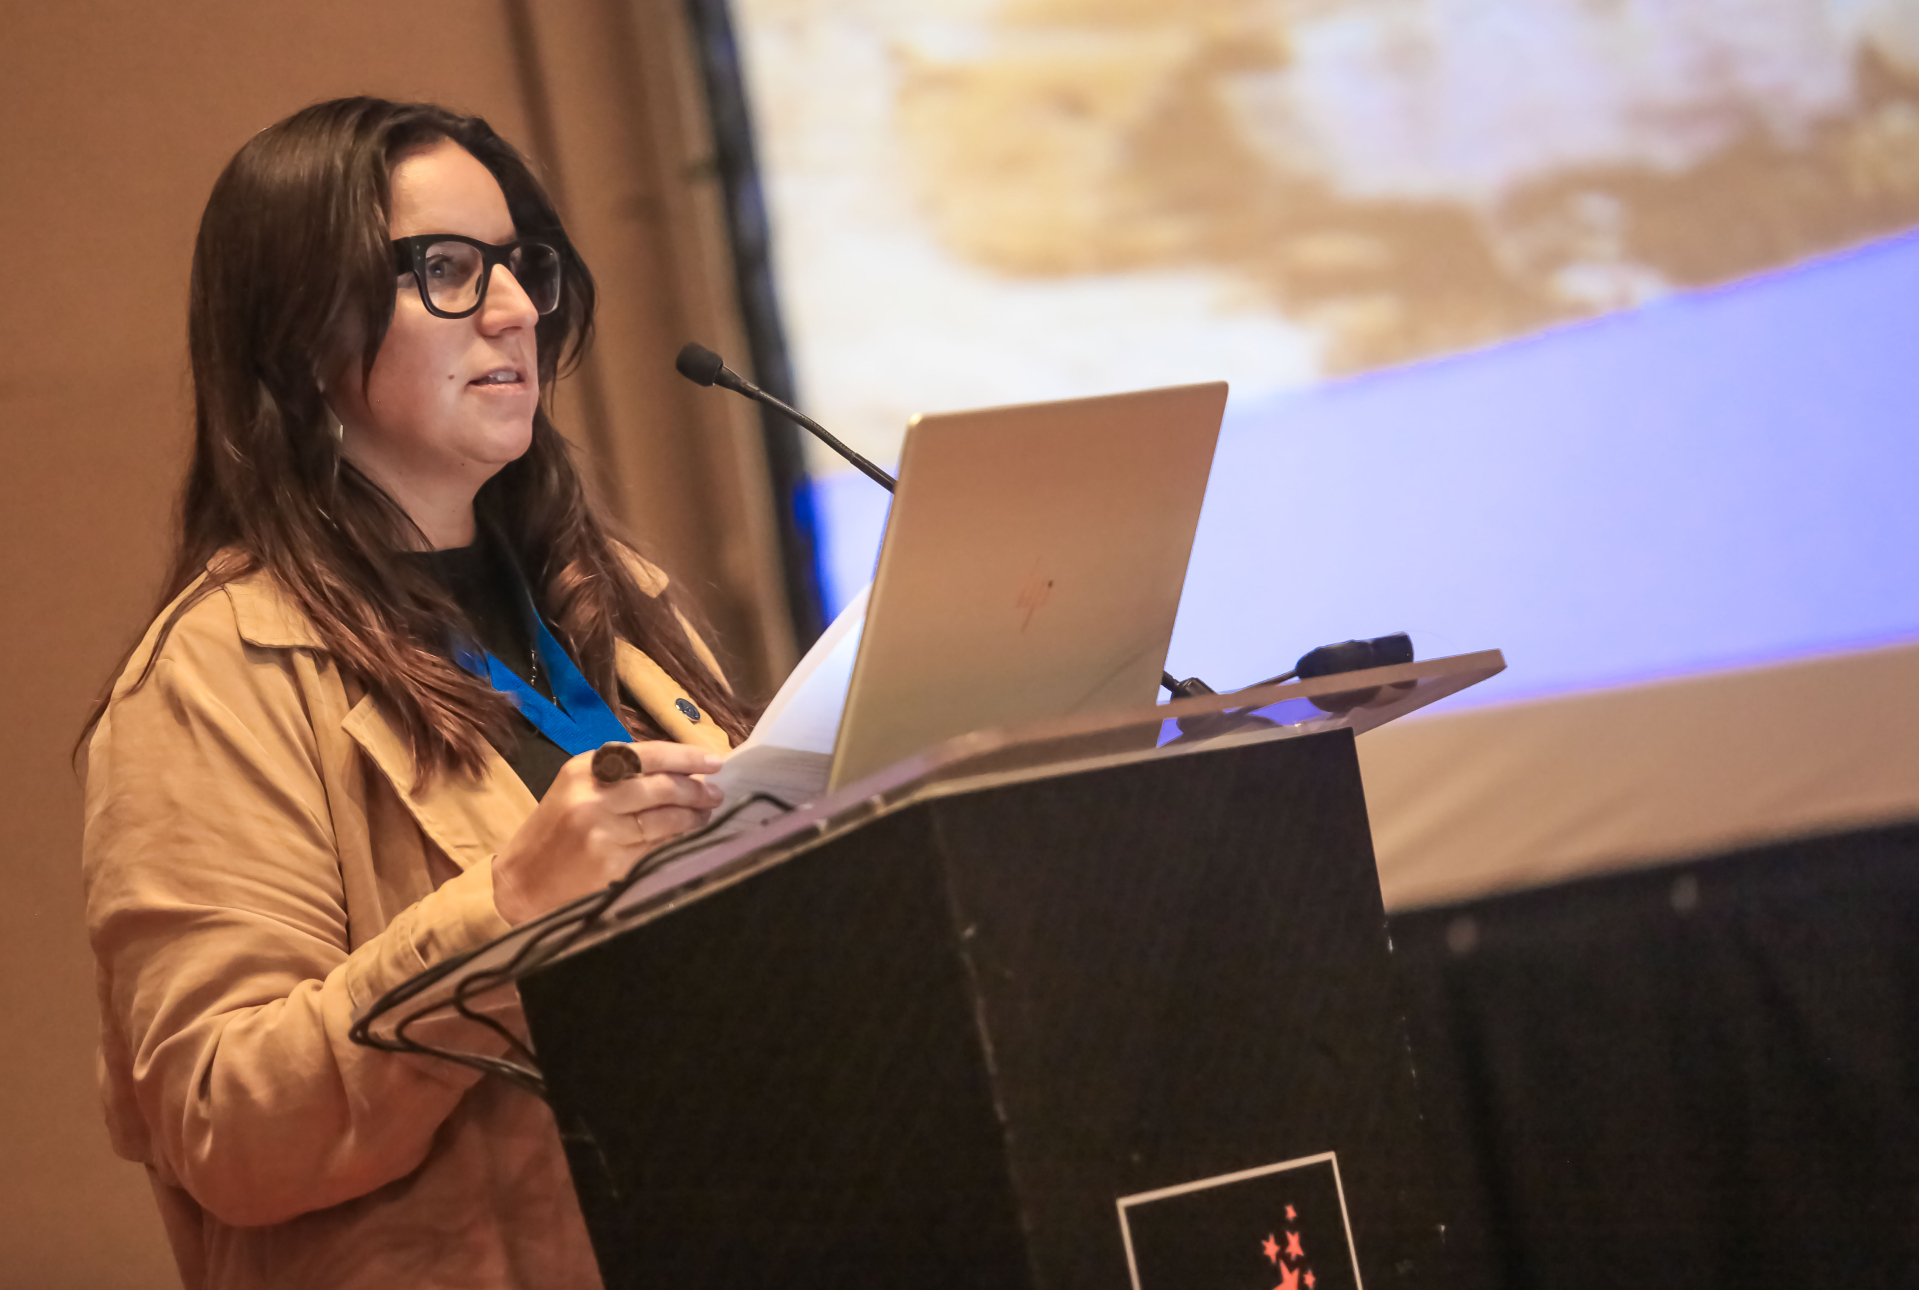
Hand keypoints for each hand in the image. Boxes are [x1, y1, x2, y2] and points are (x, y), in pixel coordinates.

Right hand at [491, 741, 724, 924]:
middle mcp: (592, 795)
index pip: (645, 754)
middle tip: (717, 792)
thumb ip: (619, 779)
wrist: (518, 886)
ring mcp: (602, 829)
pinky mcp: (611, 861)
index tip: (713, 759)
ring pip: (665, 817)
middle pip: (661, 785)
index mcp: (582, 770)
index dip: (684, 756)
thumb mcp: (576, 793)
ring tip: (708, 813)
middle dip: (696, 788)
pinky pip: (657, 846)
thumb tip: (680, 771)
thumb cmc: (553, 836)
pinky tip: (690, 837)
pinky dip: (678, 840)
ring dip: (694, 815)